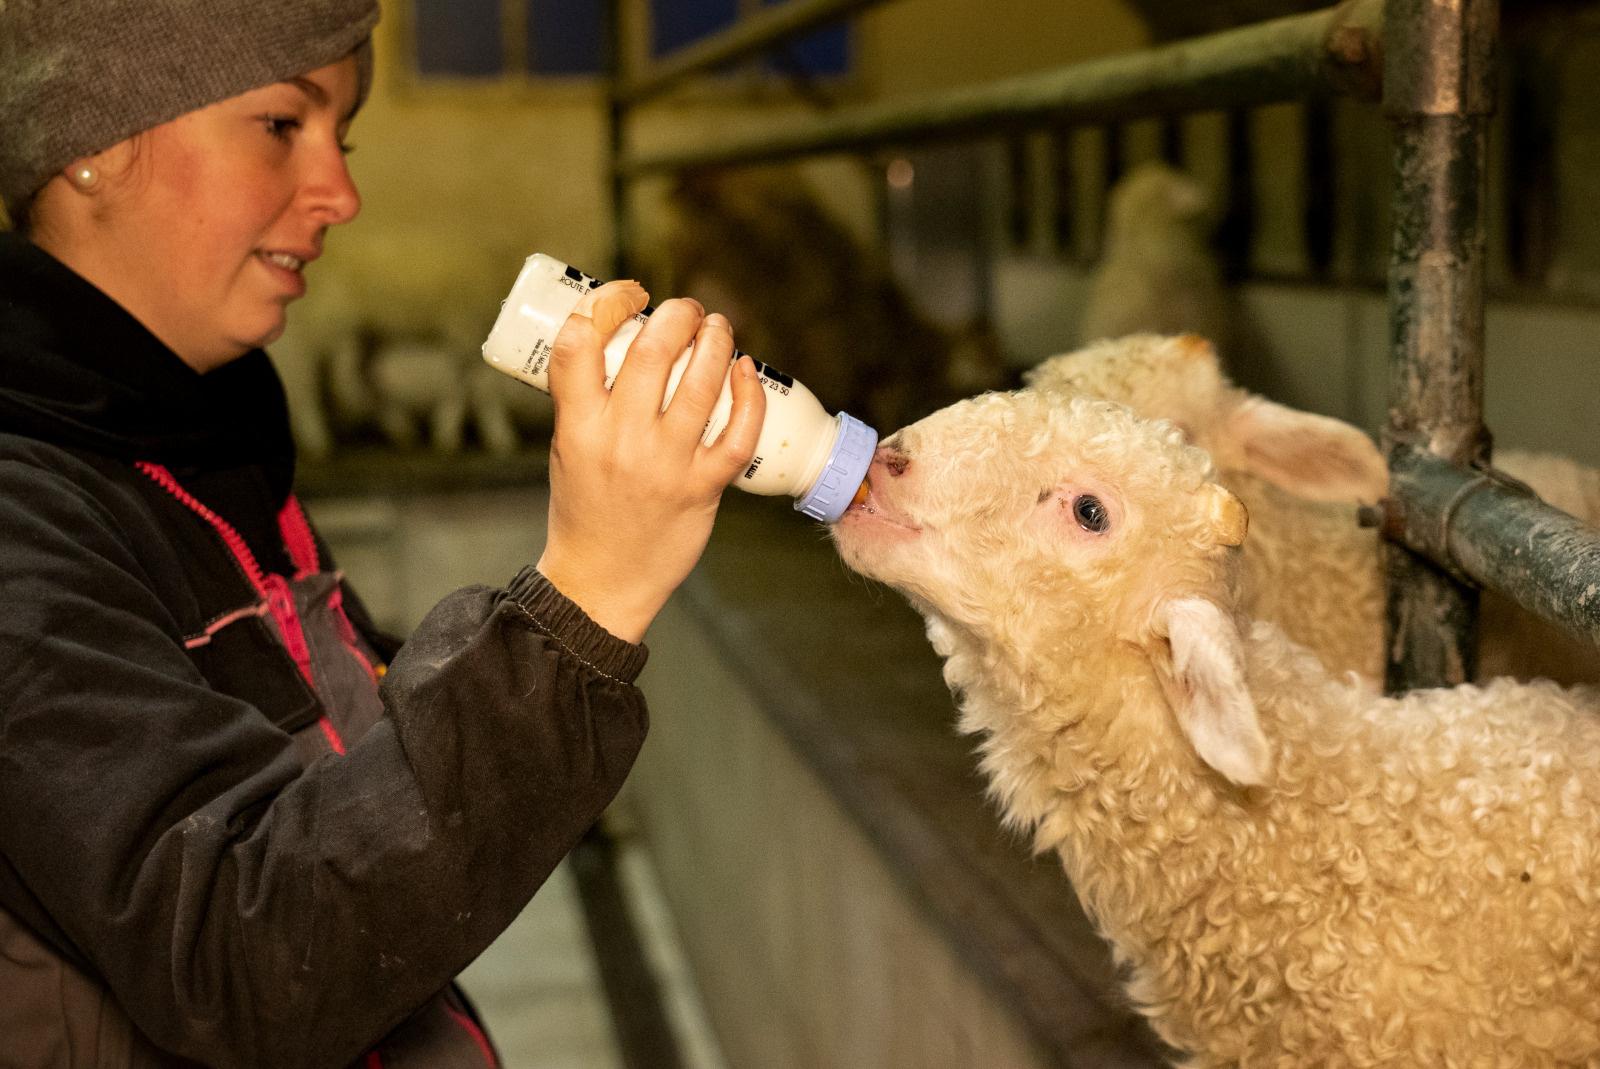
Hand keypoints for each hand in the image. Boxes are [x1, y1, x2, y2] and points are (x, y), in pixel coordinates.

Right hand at [537, 280, 765, 642]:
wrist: (600, 581)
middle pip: (654, 351)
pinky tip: (747, 371)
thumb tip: (626, 341)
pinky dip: (748, 395)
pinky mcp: (702, 489)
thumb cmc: (584, 508)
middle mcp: (621, 441)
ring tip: (719, 329)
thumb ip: (589, 401)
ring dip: (717, 342)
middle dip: (678, 315)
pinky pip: (738, 433)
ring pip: (702, 383)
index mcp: (577, 426)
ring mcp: (665, 465)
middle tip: (687, 310)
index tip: (629, 294)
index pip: (579, 343)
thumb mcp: (569, 447)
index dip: (607, 303)